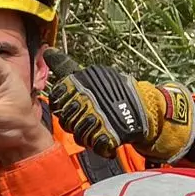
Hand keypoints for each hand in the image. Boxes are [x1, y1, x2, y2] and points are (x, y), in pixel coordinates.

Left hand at [45, 49, 194, 161]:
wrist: (146, 108)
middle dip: (73, 120)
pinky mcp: (107, 135)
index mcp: (82, 83)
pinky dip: (96, 142)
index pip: (57, 96)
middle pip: (65, 117)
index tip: (69, 104)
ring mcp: (96, 119)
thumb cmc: (116, 90)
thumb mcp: (93, 75)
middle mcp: (86, 100)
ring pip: (76, 132)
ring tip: (95, 126)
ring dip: (84, 132)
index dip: (61, 103)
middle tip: (86, 116)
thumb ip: (67, 68)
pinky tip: (102, 135)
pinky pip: (91, 143)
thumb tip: (48, 52)